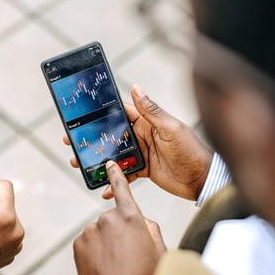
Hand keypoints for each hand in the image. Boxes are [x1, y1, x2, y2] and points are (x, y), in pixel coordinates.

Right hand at [65, 84, 211, 200]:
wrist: (202, 180)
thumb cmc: (191, 151)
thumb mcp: (171, 129)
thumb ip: (152, 111)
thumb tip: (136, 87)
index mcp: (148, 122)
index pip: (122, 112)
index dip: (103, 112)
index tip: (82, 112)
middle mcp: (143, 136)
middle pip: (112, 135)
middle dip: (93, 138)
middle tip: (71, 141)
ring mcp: (142, 153)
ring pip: (114, 155)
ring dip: (98, 159)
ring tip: (79, 163)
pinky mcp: (144, 170)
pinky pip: (124, 174)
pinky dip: (113, 180)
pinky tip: (102, 187)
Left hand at [74, 160, 165, 274]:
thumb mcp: (160, 251)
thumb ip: (151, 229)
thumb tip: (142, 222)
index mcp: (131, 217)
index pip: (122, 189)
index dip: (117, 175)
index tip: (109, 163)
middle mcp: (107, 219)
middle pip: (114, 218)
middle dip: (120, 231)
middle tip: (129, 256)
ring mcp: (90, 231)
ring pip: (100, 231)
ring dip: (106, 242)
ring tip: (116, 265)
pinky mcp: (78, 244)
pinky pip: (89, 242)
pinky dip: (95, 251)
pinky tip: (104, 267)